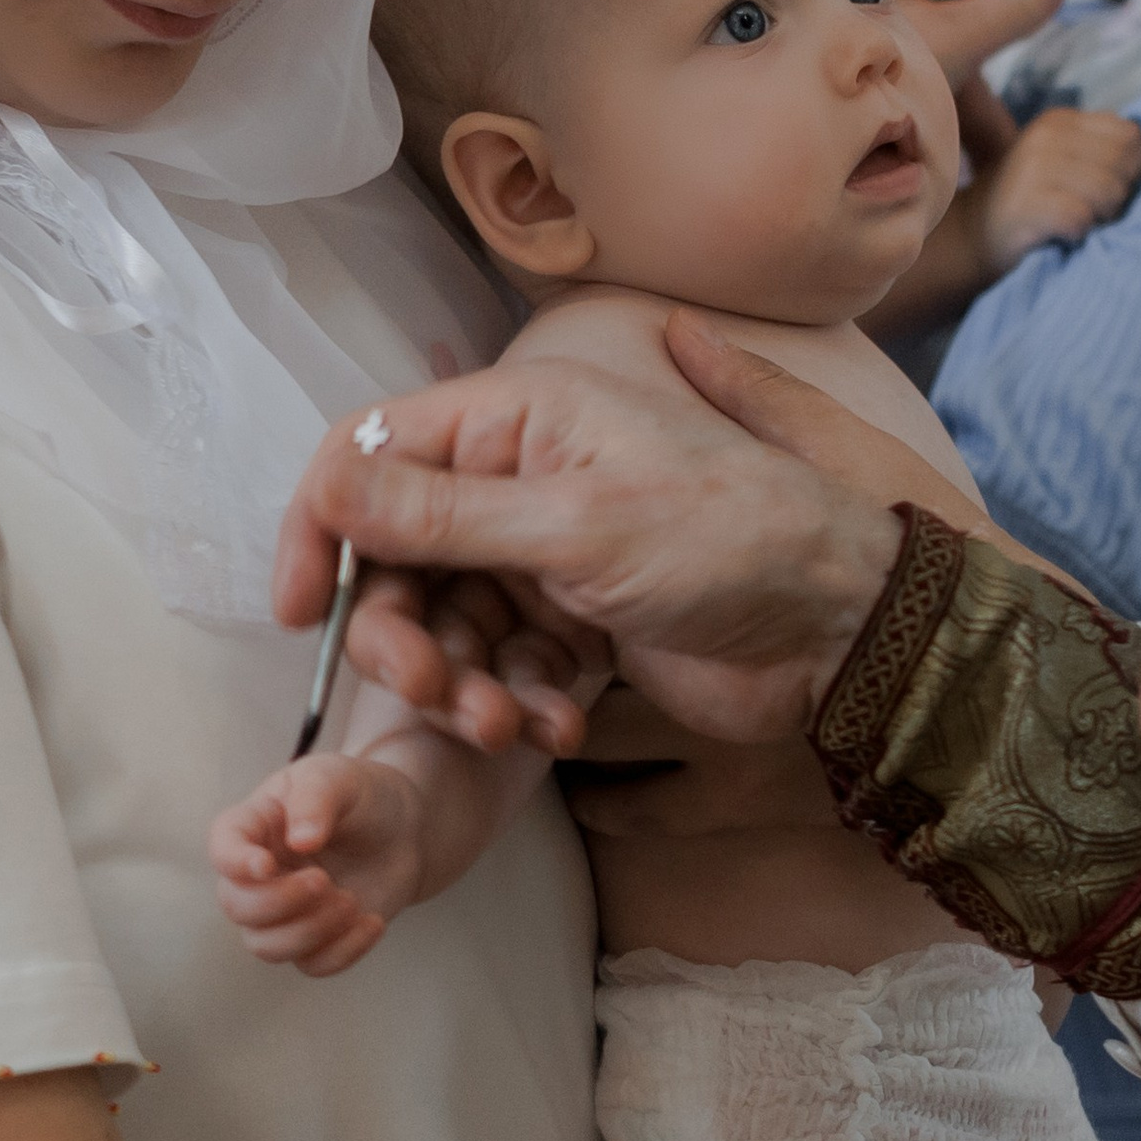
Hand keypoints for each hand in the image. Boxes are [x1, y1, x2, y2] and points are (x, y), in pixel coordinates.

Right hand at [210, 756, 429, 975]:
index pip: (223, 848)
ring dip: (309, 931)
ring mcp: (285, 911)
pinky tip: (373, 922)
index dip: (235, 863)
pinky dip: (343, 952)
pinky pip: (312, 965)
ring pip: (267, 946)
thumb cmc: (360, 796)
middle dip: (279, 901)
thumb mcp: (337, 778)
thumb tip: (301, 842)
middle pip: (238, 907)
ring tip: (351, 901)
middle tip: (325, 881)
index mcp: (255, 827)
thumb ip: (315, 800)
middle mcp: (260, 874)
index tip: (266, 865)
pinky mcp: (316, 938)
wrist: (405, 829)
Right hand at [273, 347, 905, 746]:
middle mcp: (522, 474)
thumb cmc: (729, 542)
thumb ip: (443, 514)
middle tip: (433, 691)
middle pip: (397, 556)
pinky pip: (499, 665)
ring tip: (511, 724)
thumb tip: (328, 485)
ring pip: (444, 623)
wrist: (838, 629)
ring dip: (460, 684)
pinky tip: (560, 725)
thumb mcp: (575, 525)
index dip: (323, 526)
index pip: (371, 452)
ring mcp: (546, 552)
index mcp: (519, 415)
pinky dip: (516, 701)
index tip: (302, 612)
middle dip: (403, 634)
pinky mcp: (573, 623)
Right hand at [975, 105, 1140, 275]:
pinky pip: (1081, 218)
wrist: (970, 237)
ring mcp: (1034, 167)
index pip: (1132, 136)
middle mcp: (1047, 135)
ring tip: (1082, 223)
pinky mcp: (1026, 204)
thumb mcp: (1061, 162)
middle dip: (1123, 195)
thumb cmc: (1030, 203)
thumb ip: (1100, 151)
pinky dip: (1080, 233)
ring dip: (1103, 217)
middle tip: (1097, 213)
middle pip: (1126, 162)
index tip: (1116, 191)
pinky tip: (1064, 235)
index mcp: (1061, 120)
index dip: (1136, 169)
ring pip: (1110, 191)